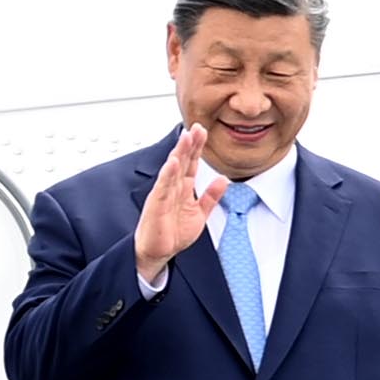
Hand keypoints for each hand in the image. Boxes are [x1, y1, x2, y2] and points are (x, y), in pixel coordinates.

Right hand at [129, 128, 219, 287]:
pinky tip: (172, 163)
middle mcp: (172, 188)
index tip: (203, 131)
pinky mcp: (156, 205)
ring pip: (172, 170)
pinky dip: (167, 175)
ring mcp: (163, 194)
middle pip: (182, 161)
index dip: (197, 147)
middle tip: (197, 127)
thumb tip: (223, 180)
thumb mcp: (199, 214)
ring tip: (185, 138)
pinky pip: (162, 187)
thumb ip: (211, 197)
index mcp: (183, 188)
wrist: (157, 253)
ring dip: (179, 153)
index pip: (191, 163)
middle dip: (190, 144)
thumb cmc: (173, 233)